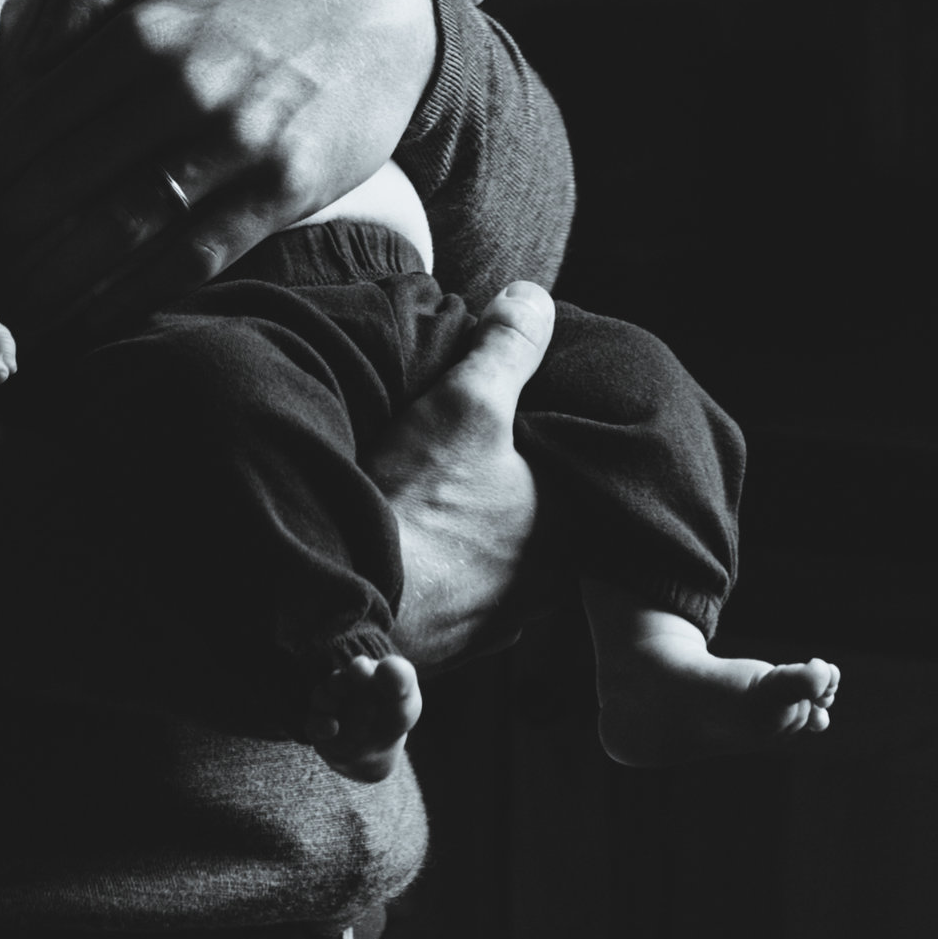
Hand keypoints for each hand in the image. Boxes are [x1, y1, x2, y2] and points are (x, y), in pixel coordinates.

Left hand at [0, 0, 437, 335]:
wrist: (384, 10)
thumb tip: (19, 60)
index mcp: (145, 29)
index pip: (39, 120)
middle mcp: (186, 86)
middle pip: (69, 182)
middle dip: (9, 239)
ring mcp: (238, 142)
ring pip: (122, 228)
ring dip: (56, 282)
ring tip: (11, 318)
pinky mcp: (283, 189)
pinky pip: (192, 258)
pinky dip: (132, 297)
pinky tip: (88, 324)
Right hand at [372, 281, 555, 667]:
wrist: (355, 608)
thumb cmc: (420, 504)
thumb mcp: (465, 403)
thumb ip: (507, 346)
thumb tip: (534, 296)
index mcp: (573, 520)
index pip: (582, 466)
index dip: (555, 432)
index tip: (524, 412)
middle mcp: (554, 579)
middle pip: (547, 513)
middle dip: (523, 484)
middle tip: (483, 450)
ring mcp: (507, 617)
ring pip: (510, 558)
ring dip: (488, 531)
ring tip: (451, 494)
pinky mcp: (459, 641)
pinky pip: (469, 593)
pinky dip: (454, 568)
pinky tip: (426, 545)